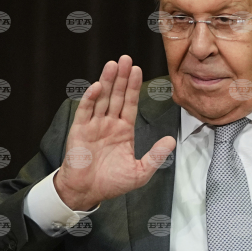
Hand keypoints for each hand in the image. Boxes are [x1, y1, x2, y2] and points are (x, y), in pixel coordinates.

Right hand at [53, 55, 175, 210]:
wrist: (87, 192)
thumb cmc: (112, 183)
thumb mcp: (140, 171)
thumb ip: (156, 155)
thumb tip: (171, 141)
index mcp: (123, 130)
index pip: (129, 103)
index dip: (133, 87)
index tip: (137, 70)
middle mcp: (109, 124)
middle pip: (116, 96)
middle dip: (121, 77)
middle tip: (125, 58)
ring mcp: (93, 125)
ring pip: (102, 98)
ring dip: (107, 82)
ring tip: (112, 64)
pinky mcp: (79, 131)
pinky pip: (86, 111)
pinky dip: (90, 98)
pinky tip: (97, 86)